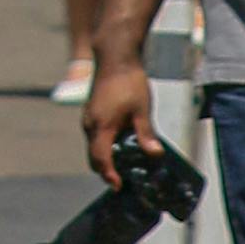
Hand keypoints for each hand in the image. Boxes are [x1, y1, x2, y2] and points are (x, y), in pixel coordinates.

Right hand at [87, 58, 155, 177]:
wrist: (115, 57)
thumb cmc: (128, 81)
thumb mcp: (142, 110)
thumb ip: (146, 134)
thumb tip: (155, 155)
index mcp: (101, 126)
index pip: (100, 159)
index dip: (109, 175)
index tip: (119, 186)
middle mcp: (90, 123)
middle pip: (93, 156)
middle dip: (106, 170)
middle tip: (124, 179)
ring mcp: (89, 116)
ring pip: (93, 145)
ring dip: (105, 157)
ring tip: (126, 162)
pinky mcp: (91, 111)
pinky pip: (94, 135)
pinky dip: (103, 145)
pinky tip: (121, 142)